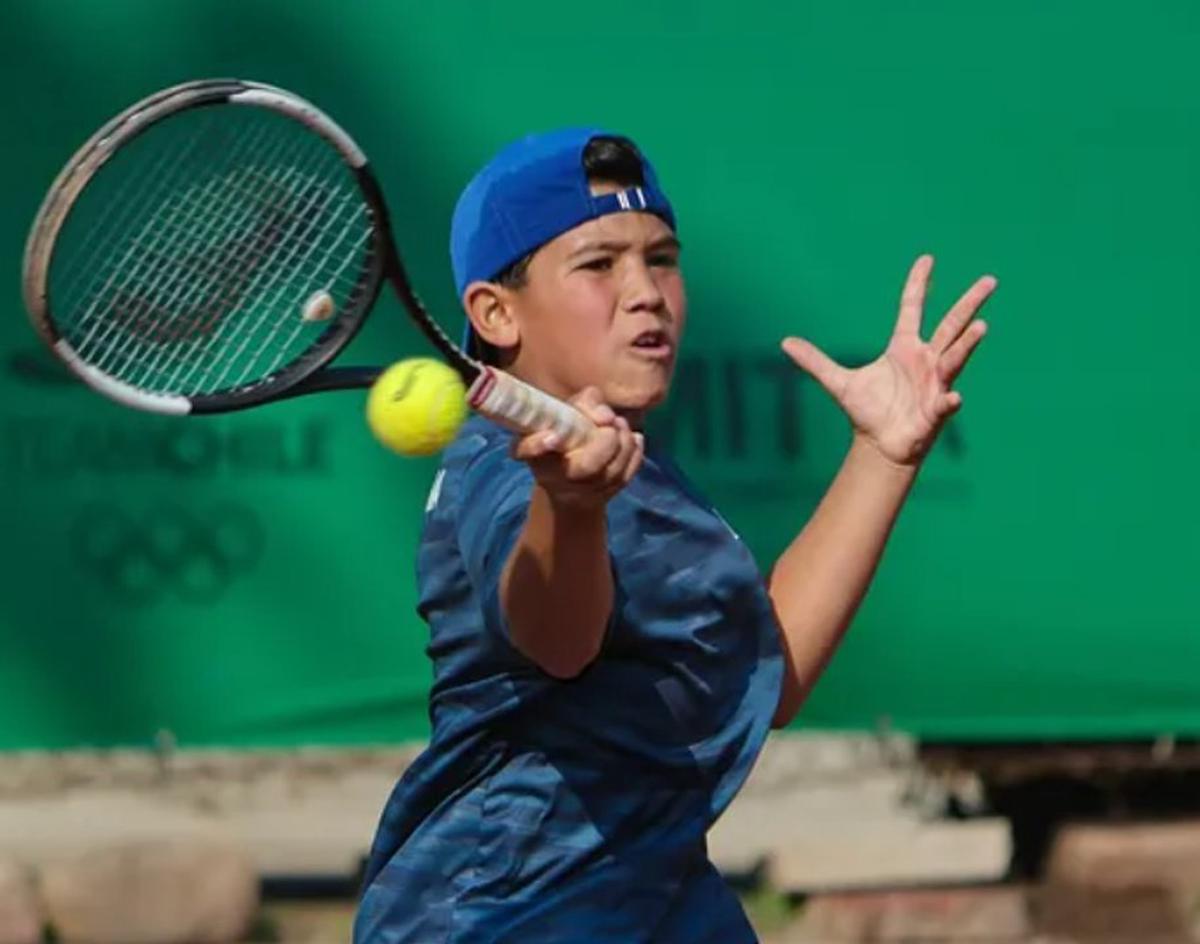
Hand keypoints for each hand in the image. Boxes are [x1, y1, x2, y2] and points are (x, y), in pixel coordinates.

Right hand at [511, 387, 644, 509]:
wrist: (568, 480)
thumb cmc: (565, 436)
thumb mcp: (564, 415)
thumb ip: (582, 404)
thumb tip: (605, 415)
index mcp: (536, 454)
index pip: (529, 451)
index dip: (538, 445)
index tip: (551, 437)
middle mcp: (554, 478)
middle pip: (586, 466)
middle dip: (606, 442)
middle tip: (612, 421)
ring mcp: (581, 493)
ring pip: (612, 472)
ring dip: (624, 443)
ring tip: (621, 424)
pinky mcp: (604, 497)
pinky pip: (627, 476)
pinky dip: (635, 454)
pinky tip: (634, 439)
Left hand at [782, 254, 993, 465]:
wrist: (879, 445)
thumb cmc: (868, 412)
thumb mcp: (838, 383)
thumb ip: (815, 362)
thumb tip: (785, 343)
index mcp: (904, 348)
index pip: (913, 308)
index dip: (918, 284)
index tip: (927, 259)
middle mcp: (926, 360)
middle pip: (951, 325)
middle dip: (970, 304)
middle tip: (990, 281)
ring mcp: (935, 383)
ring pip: (955, 357)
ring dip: (968, 344)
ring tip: (982, 327)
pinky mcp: (935, 410)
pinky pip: (945, 403)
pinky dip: (949, 402)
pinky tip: (954, 398)